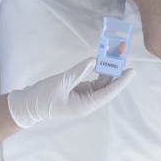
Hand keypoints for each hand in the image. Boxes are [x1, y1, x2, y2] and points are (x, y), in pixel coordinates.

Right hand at [7, 57, 133, 127]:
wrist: (28, 105)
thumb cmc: (43, 97)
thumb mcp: (61, 82)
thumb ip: (78, 71)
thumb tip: (93, 60)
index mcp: (85, 105)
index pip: (108, 92)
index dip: (121, 81)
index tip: (131, 71)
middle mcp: (88, 102)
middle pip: (107, 87)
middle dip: (116, 73)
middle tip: (123, 57)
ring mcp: (84, 96)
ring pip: (101, 83)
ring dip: (107, 70)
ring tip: (115, 55)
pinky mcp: (79, 91)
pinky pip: (94, 81)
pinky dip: (98, 71)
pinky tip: (102, 61)